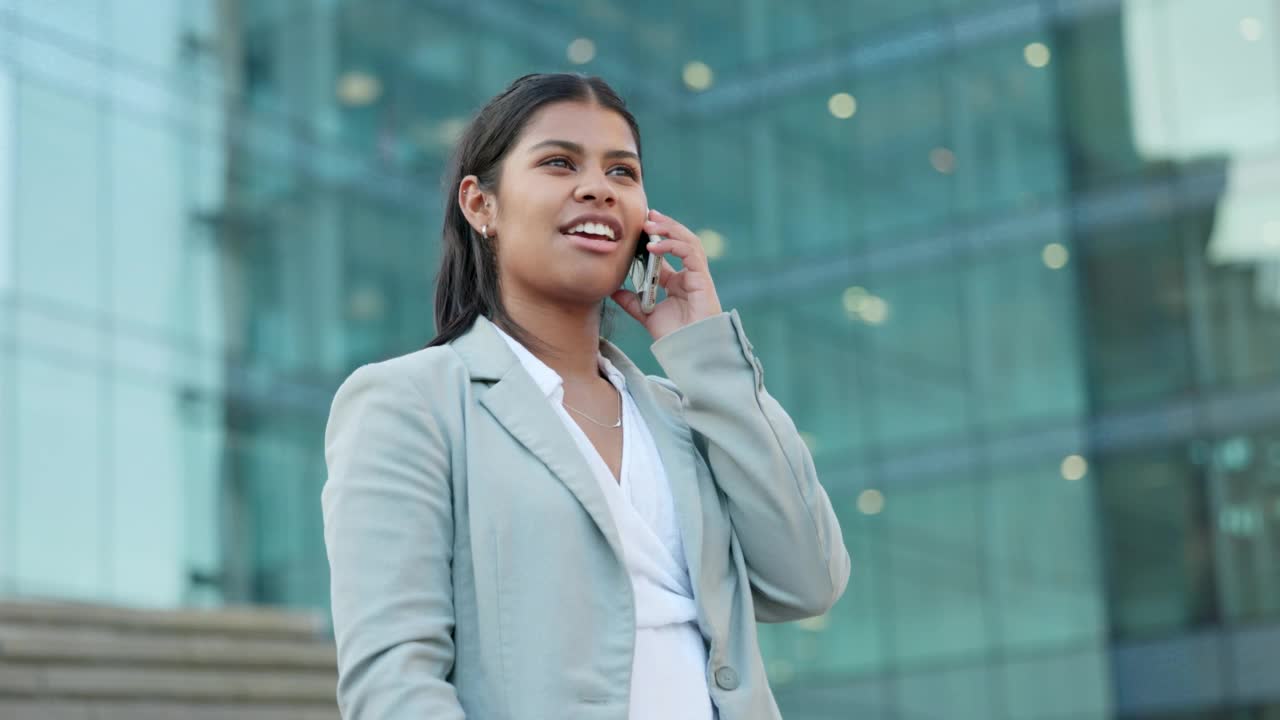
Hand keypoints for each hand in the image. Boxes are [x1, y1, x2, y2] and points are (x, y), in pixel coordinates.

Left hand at [610, 209, 723, 340]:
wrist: (688, 349)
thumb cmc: (672, 335)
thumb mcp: (645, 313)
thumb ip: (631, 301)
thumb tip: (611, 289)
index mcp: (676, 281)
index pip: (666, 251)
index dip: (655, 236)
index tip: (639, 225)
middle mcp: (688, 274)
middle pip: (679, 240)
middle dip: (664, 225)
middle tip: (647, 215)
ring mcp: (697, 275)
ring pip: (688, 241)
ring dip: (669, 229)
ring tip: (650, 224)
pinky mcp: (702, 278)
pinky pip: (690, 253)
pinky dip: (672, 245)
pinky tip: (654, 246)